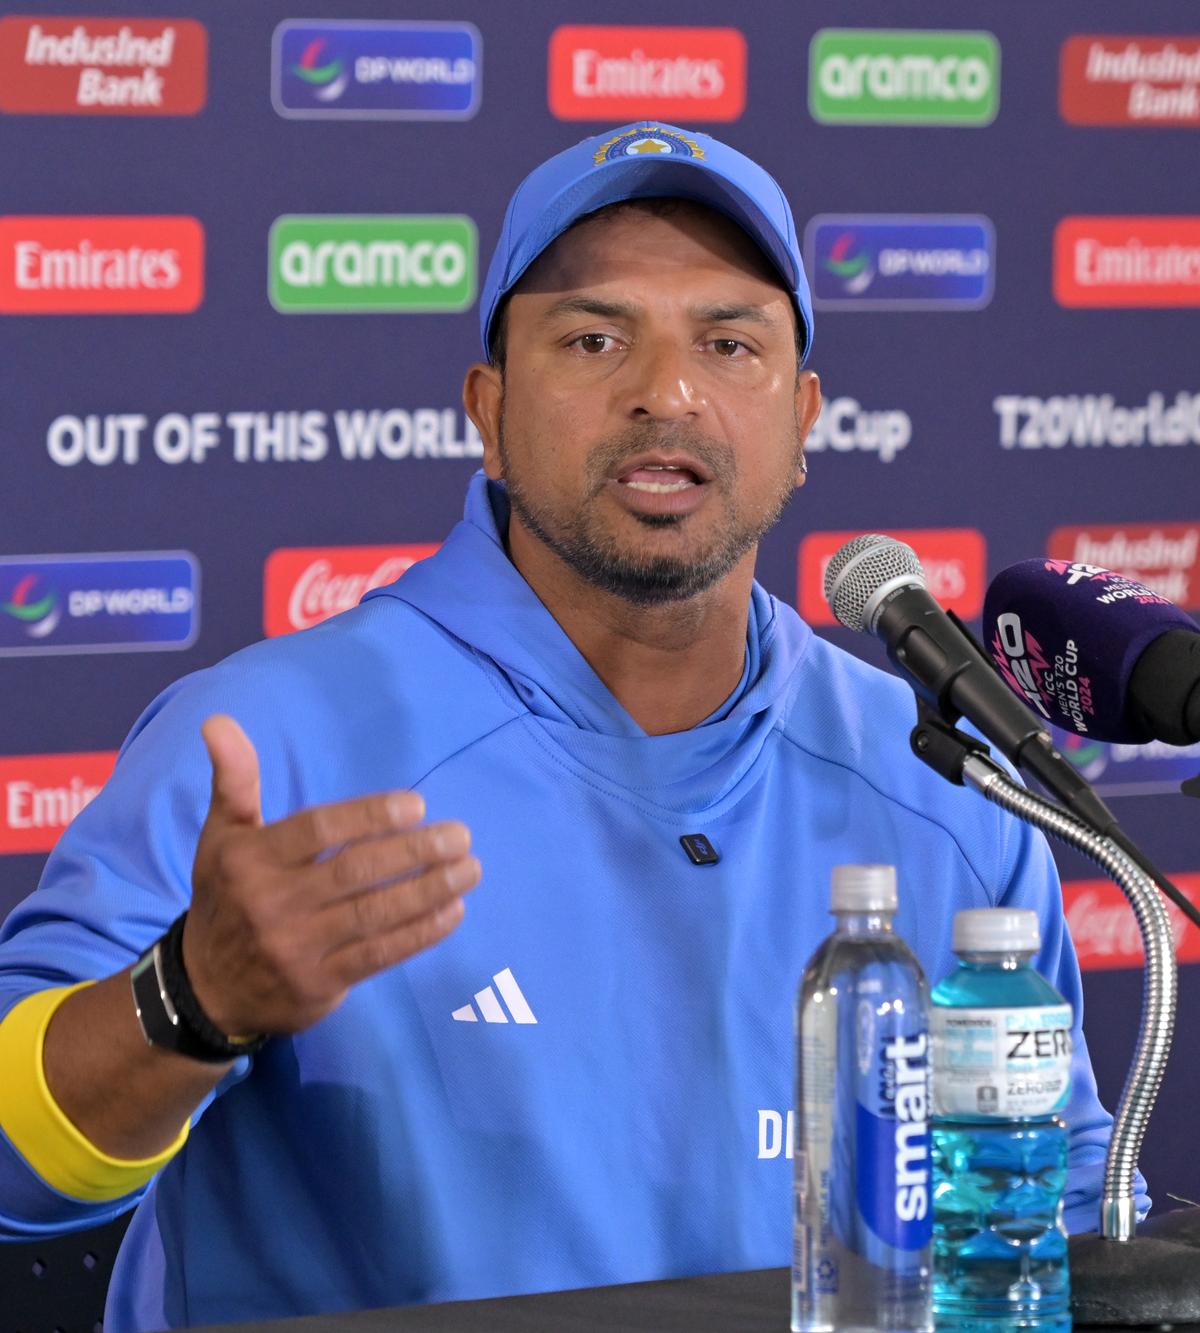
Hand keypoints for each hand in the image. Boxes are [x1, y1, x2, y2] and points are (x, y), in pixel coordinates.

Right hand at [183, 714, 479, 1039]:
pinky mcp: (320, 984)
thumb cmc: (227, 897)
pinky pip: (379, 955)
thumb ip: (234, 779)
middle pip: (355, 871)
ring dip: (430, 890)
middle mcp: (272, 902)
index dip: (369, 816)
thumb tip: (220, 720)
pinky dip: (421, 933)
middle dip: (415, 852)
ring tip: (470, 869)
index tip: (417, 806)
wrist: (207, 988)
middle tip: (461, 835)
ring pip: (374, 914)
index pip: (318, 830)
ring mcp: (297, 947)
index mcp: (251, 859)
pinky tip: (454, 911)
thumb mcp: (221, 836)